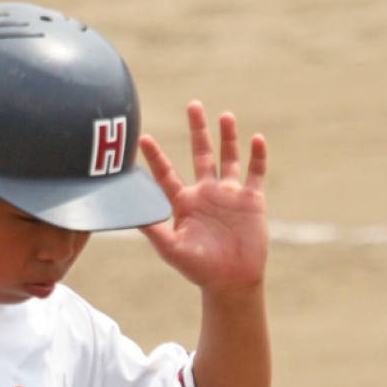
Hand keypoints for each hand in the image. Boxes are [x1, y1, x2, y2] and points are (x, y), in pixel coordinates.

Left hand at [139, 102, 266, 293]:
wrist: (231, 282)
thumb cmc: (198, 269)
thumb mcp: (171, 249)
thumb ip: (153, 229)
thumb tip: (129, 213)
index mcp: (184, 203)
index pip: (166, 174)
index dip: (155, 156)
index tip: (143, 138)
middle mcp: (206, 193)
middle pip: (201, 154)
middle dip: (197, 130)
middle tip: (193, 105)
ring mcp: (229, 194)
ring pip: (229, 158)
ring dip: (227, 137)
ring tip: (225, 115)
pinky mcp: (251, 200)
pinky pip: (255, 173)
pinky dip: (257, 156)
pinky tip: (256, 139)